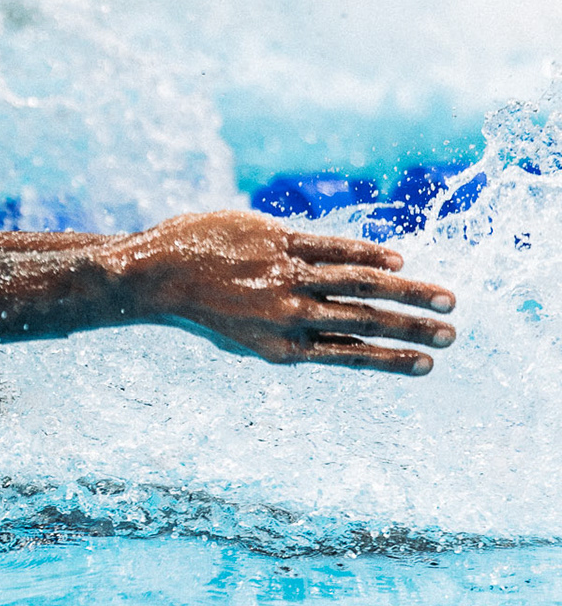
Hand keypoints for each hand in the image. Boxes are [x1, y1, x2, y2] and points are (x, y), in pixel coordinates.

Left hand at [104, 211, 456, 373]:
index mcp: (282, 346)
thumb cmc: (202, 307)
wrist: (154, 276)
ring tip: (443, 300)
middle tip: (451, 334)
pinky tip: (397, 263)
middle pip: (366, 322)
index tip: (427, 365)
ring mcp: (286, 275)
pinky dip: (368, 255)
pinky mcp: (278, 240)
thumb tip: (345, 339)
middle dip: (413, 329)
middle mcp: (289, 314)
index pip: (350, 356)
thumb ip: (294, 337)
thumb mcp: (246, 338)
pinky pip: (334, 247)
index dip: (392, 361)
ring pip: (360, 285)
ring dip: (407, 292)